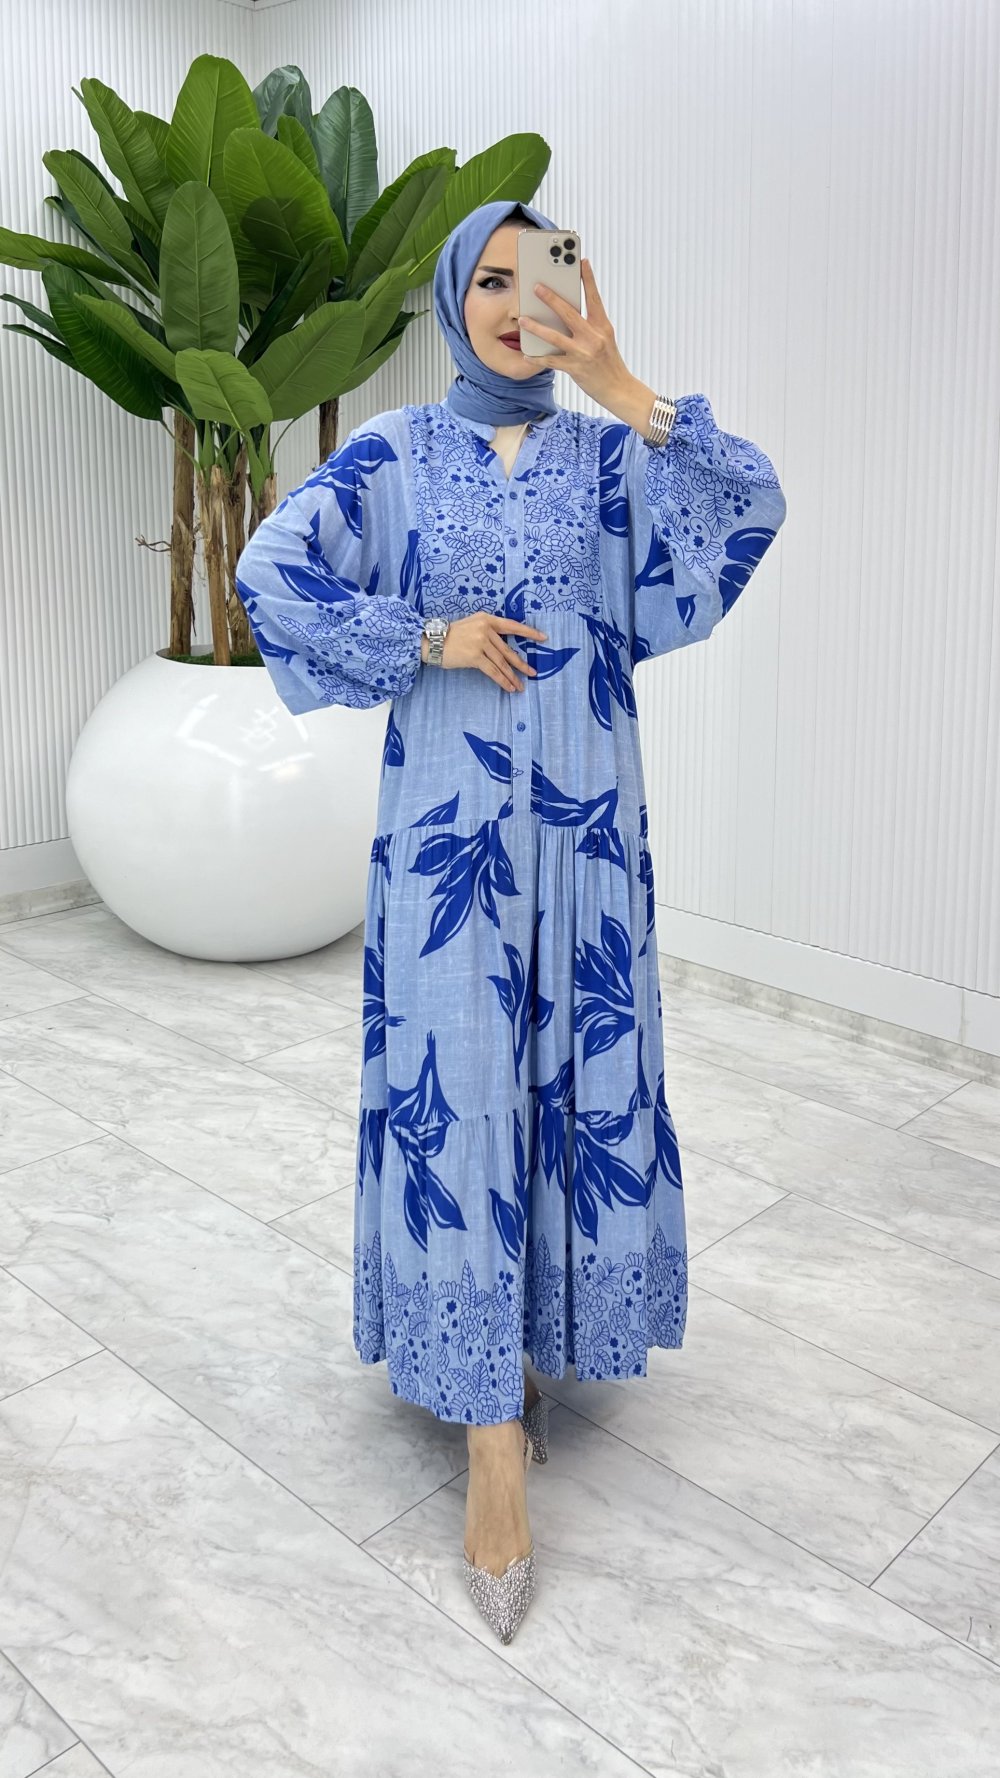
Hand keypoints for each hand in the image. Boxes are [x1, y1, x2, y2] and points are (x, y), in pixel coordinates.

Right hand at [423, 612, 547, 691]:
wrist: (432, 641)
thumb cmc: (450, 636)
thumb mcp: (471, 625)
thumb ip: (487, 631)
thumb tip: (501, 647)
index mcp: (486, 619)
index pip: (512, 625)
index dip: (529, 632)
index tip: (543, 637)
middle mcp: (486, 629)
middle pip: (508, 650)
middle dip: (521, 664)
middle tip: (532, 673)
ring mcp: (481, 642)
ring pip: (502, 662)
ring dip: (512, 676)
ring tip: (521, 686)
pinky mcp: (475, 656)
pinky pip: (493, 671)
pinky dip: (502, 680)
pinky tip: (510, 687)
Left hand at [518, 258, 632, 407]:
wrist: (619, 390)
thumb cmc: (610, 363)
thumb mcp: (605, 339)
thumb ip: (590, 326)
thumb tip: (566, 314)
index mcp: (603, 326)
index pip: (594, 298)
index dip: (588, 279)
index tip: (582, 262)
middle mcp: (594, 337)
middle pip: (569, 313)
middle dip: (551, 298)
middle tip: (537, 287)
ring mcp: (584, 353)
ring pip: (555, 337)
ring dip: (536, 327)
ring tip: (523, 319)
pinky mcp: (576, 369)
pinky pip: (552, 361)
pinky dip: (538, 358)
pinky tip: (527, 354)